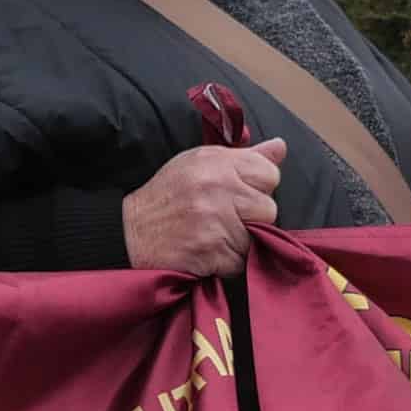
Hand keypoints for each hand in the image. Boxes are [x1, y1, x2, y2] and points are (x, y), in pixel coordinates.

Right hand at [123, 140, 283, 277]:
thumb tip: (280, 147)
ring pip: (257, 239)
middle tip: (229, 218)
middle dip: (254, 218)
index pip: (270, 175)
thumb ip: (243, 156)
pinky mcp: (211, 253)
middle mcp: (218, 189)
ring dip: (240, 243)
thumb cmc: (168, 195)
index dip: (259, 188)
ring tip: (215, 235)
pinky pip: (240, 262)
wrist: (130, 232)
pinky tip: (209, 252)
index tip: (241, 194)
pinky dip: (227, 262)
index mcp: (218, 163)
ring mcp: (216, 223)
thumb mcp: (200, 163)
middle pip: (269, 210)